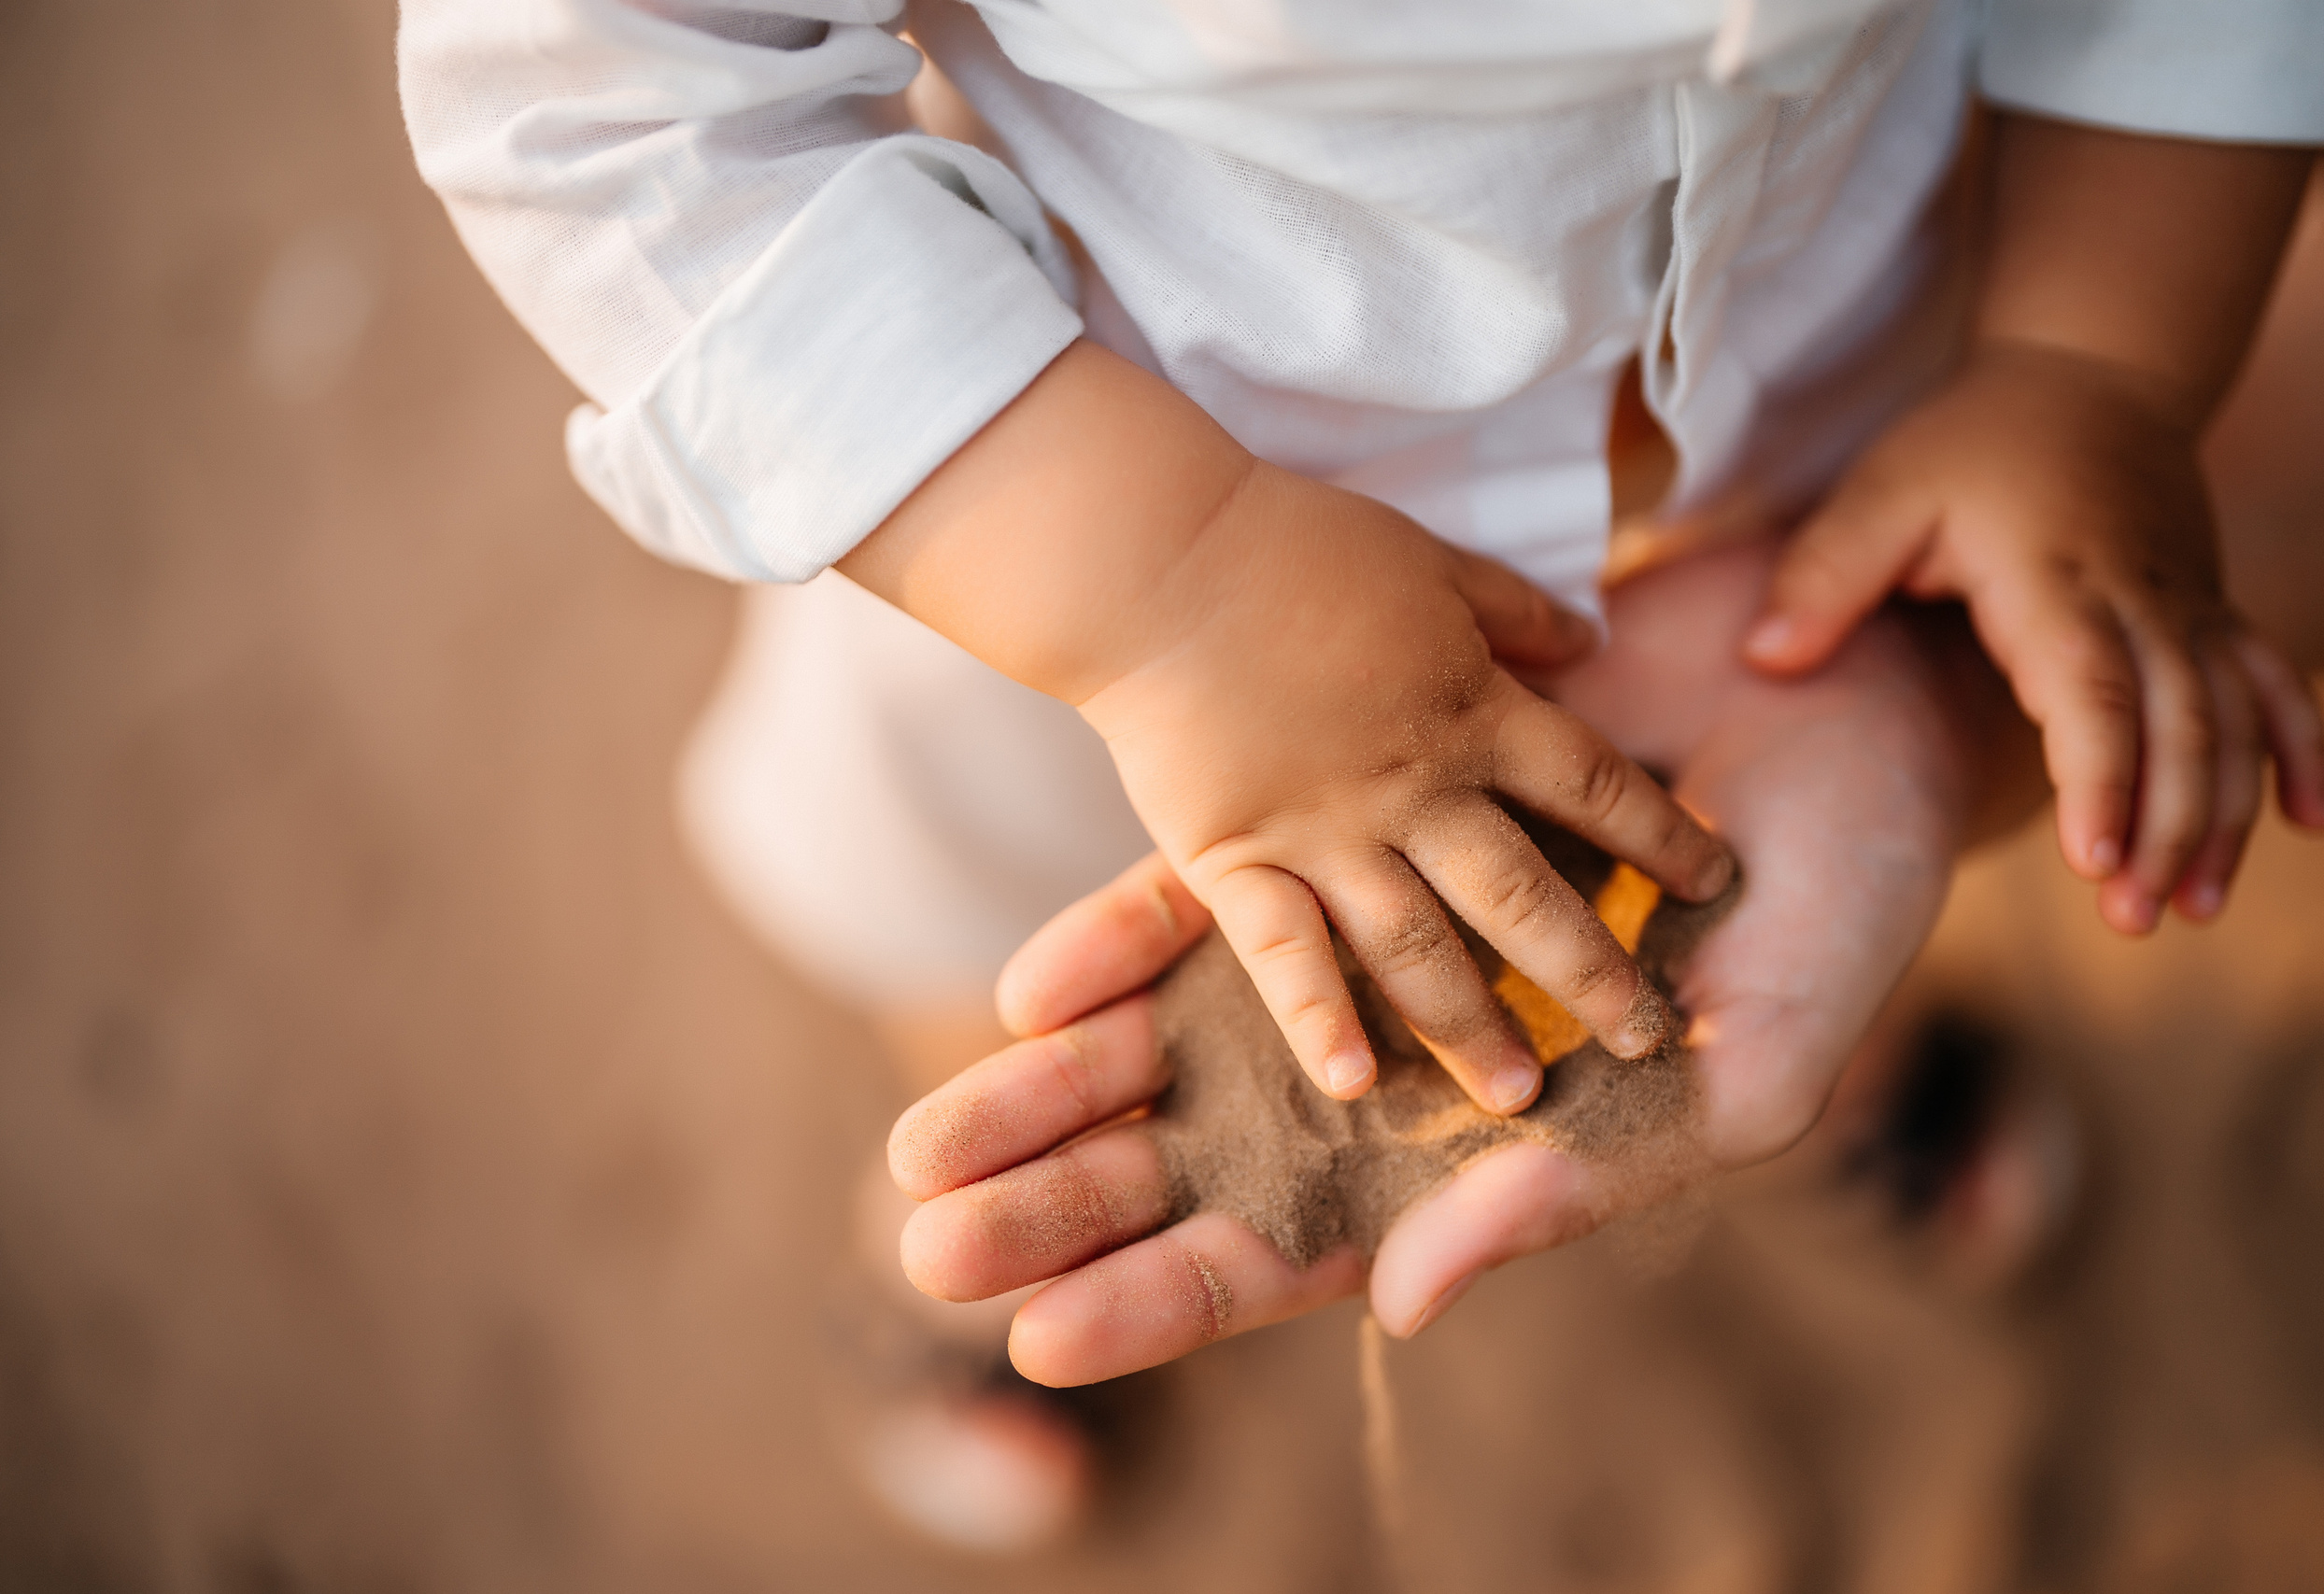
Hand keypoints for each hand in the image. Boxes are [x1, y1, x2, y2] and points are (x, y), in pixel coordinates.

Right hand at [843, 340, 1731, 1115]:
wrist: (1156, 558)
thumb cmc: (1291, 544)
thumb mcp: (1429, 559)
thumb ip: (1513, 610)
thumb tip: (1591, 640)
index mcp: (1474, 707)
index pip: (1597, 786)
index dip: (1662, 837)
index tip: (1715, 881)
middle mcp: (1417, 786)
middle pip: (1527, 895)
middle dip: (1595, 974)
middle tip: (1650, 1042)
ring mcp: (1326, 831)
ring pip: (1420, 947)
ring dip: (1475, 1027)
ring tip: (1522, 1099)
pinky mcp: (1236, 855)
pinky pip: (1285, 954)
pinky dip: (1318, 1020)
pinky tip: (1352, 1087)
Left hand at [892, 545, 1974, 1384]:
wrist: (1847, 704)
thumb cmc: (1845, 909)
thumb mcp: (1748, 1071)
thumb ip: (1579, 1189)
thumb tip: (1403, 1307)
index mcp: (1490, 1155)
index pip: (1303, 1259)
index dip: (1175, 1305)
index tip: (1040, 1339)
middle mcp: (1403, 1071)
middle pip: (1201, 1169)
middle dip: (1067, 1212)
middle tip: (928, 1245)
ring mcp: (1366, 954)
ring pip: (1177, 1051)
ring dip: (1053, 1099)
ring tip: (918, 1152)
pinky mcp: (1350, 842)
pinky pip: (1213, 910)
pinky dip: (1122, 951)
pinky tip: (1023, 993)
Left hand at [1743, 342, 2323, 932]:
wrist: (2088, 368)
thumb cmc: (1971, 439)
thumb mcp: (1881, 488)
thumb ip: (1824, 573)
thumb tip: (1765, 657)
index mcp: (2059, 580)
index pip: (2094, 693)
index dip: (2103, 777)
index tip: (2096, 859)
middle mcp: (2145, 601)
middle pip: (2180, 727)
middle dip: (2166, 831)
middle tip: (2133, 921)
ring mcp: (2191, 608)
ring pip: (2234, 722)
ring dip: (2222, 817)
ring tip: (2193, 907)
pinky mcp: (2213, 614)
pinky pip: (2277, 685)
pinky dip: (2302, 752)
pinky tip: (2309, 825)